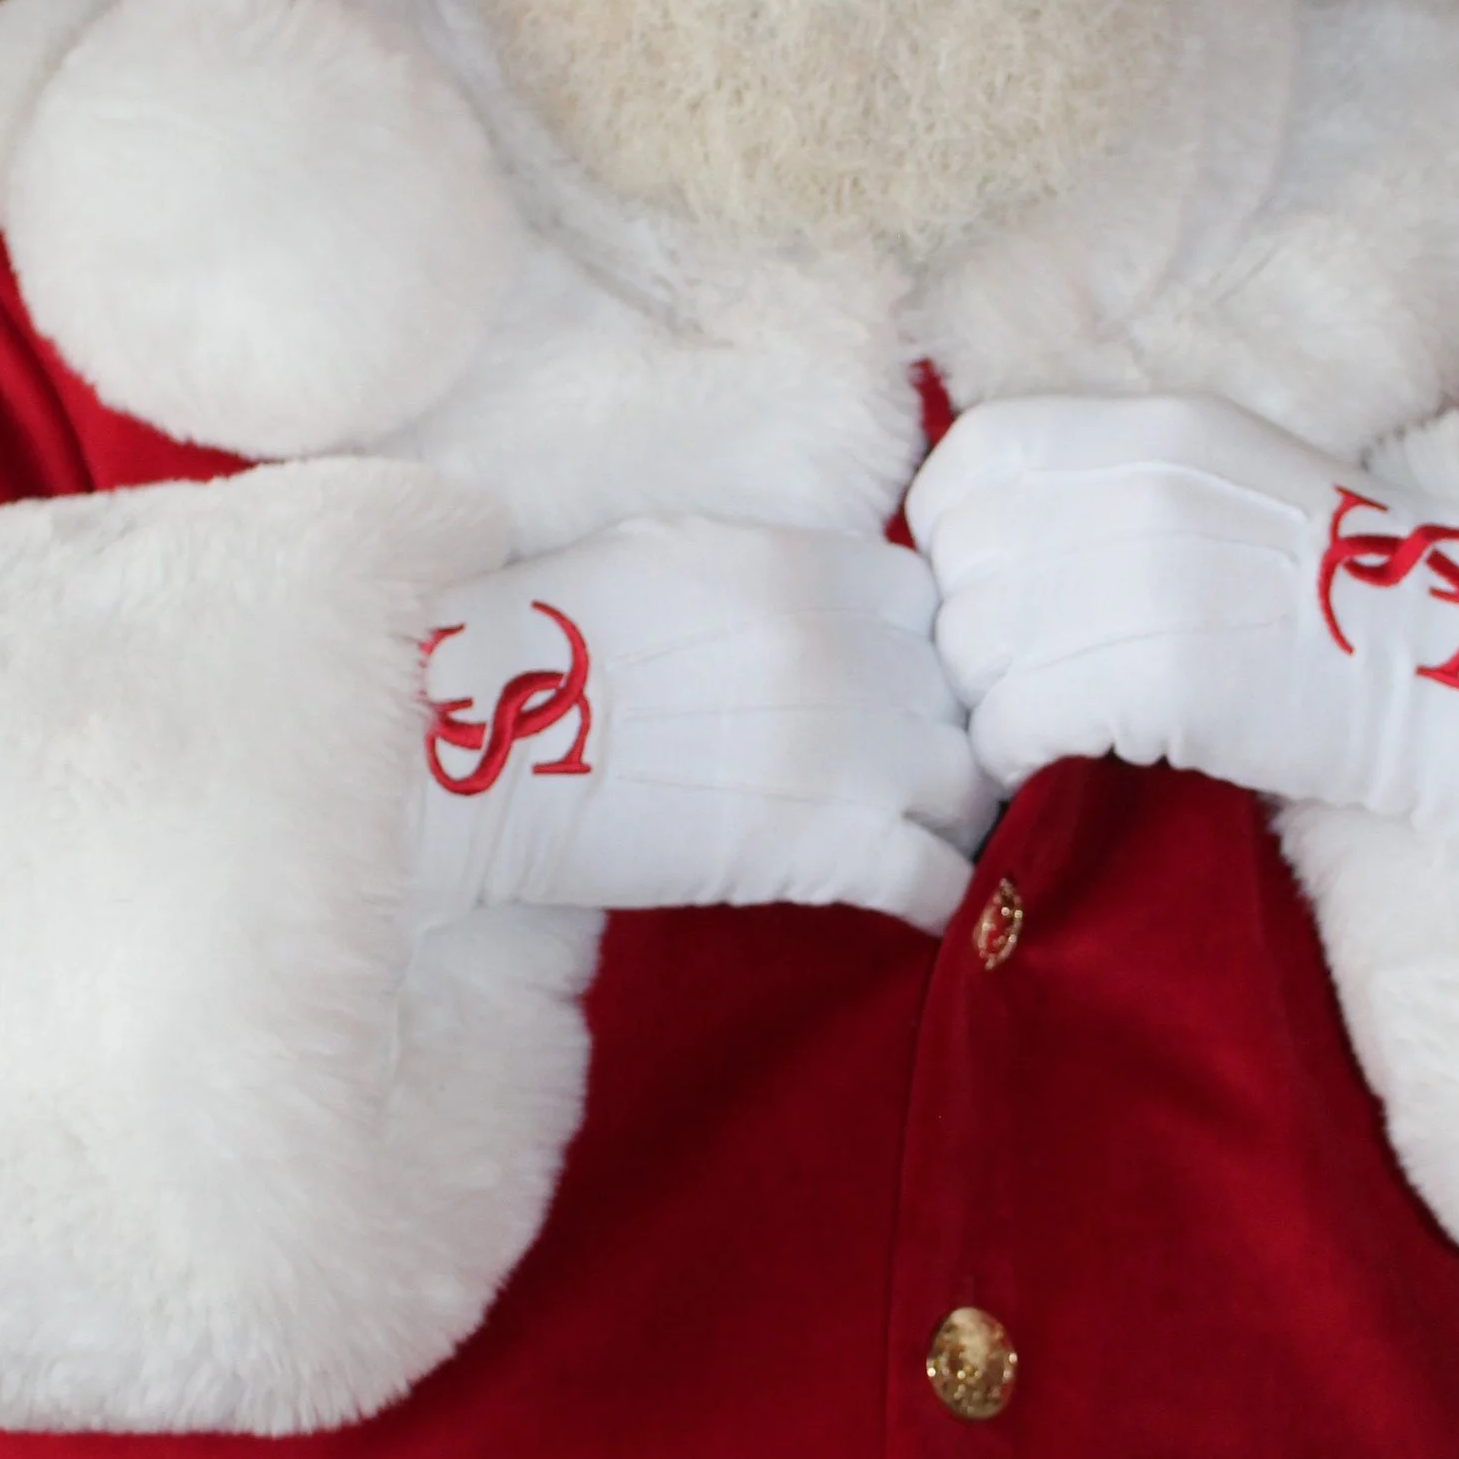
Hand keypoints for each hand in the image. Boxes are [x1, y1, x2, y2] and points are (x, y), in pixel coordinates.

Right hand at [409, 516, 994, 938]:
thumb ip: (769, 570)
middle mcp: (850, 649)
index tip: (894, 680)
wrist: (487, 748)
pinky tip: (923, 903)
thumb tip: (811, 592)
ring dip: (954, 811)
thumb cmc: (552, 643)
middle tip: (913, 768)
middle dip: (941, 728)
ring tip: (926, 835)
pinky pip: (940, 878)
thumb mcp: (674, 555)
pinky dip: (943, 895)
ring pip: (970, 783)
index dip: (916, 644)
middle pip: (959, 691)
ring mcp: (853, 750)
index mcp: (807, 568)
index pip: (928, 601)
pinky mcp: (832, 849)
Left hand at [908, 394, 1458, 863]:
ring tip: (1037, 716)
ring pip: (974, 649)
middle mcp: (1136, 490)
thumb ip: (1106, 482)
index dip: (955, 532)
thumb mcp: (1219, 477)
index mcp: (1149, 432)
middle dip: (972, 629)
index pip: (970, 460)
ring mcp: (1147, 581)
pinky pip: (1012, 721)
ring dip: (990, 697)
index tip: (987, 581)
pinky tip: (1048, 759)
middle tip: (1017, 669)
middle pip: (963, 566)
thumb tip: (986, 533)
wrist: (1447, 665)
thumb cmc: (1330, 582)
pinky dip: (1013, 753)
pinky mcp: (1159, 679)